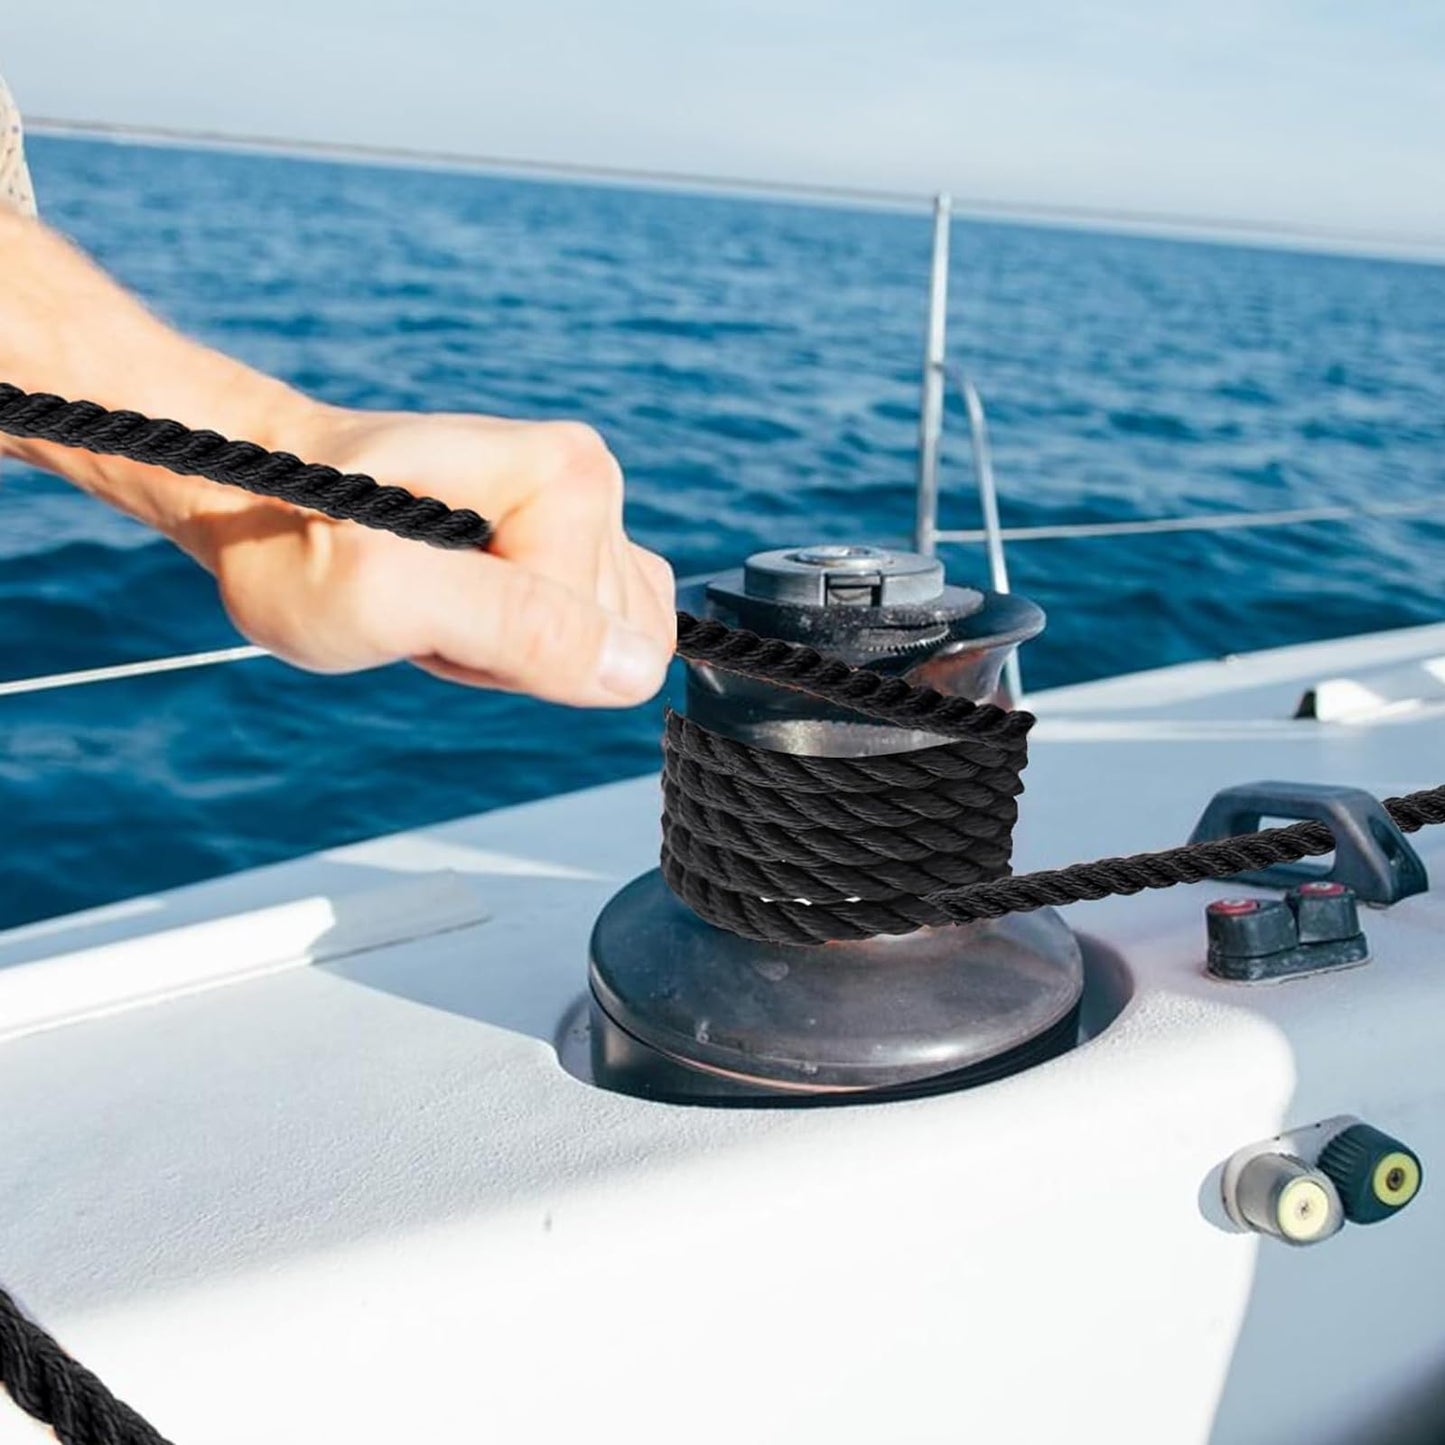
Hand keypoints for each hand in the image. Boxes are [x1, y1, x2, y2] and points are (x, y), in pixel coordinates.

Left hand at [184, 405, 675, 707]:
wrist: (250, 498)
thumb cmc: (299, 547)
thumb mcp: (387, 600)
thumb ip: (517, 630)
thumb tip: (636, 670)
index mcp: (569, 479)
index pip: (605, 640)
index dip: (509, 655)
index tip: (425, 609)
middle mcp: (591, 478)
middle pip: (612, 638)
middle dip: (510, 648)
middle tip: (421, 608)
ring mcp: (583, 504)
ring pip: (600, 640)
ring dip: (508, 645)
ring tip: (430, 600)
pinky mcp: (567, 534)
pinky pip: (584, 628)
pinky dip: (517, 637)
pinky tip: (453, 600)